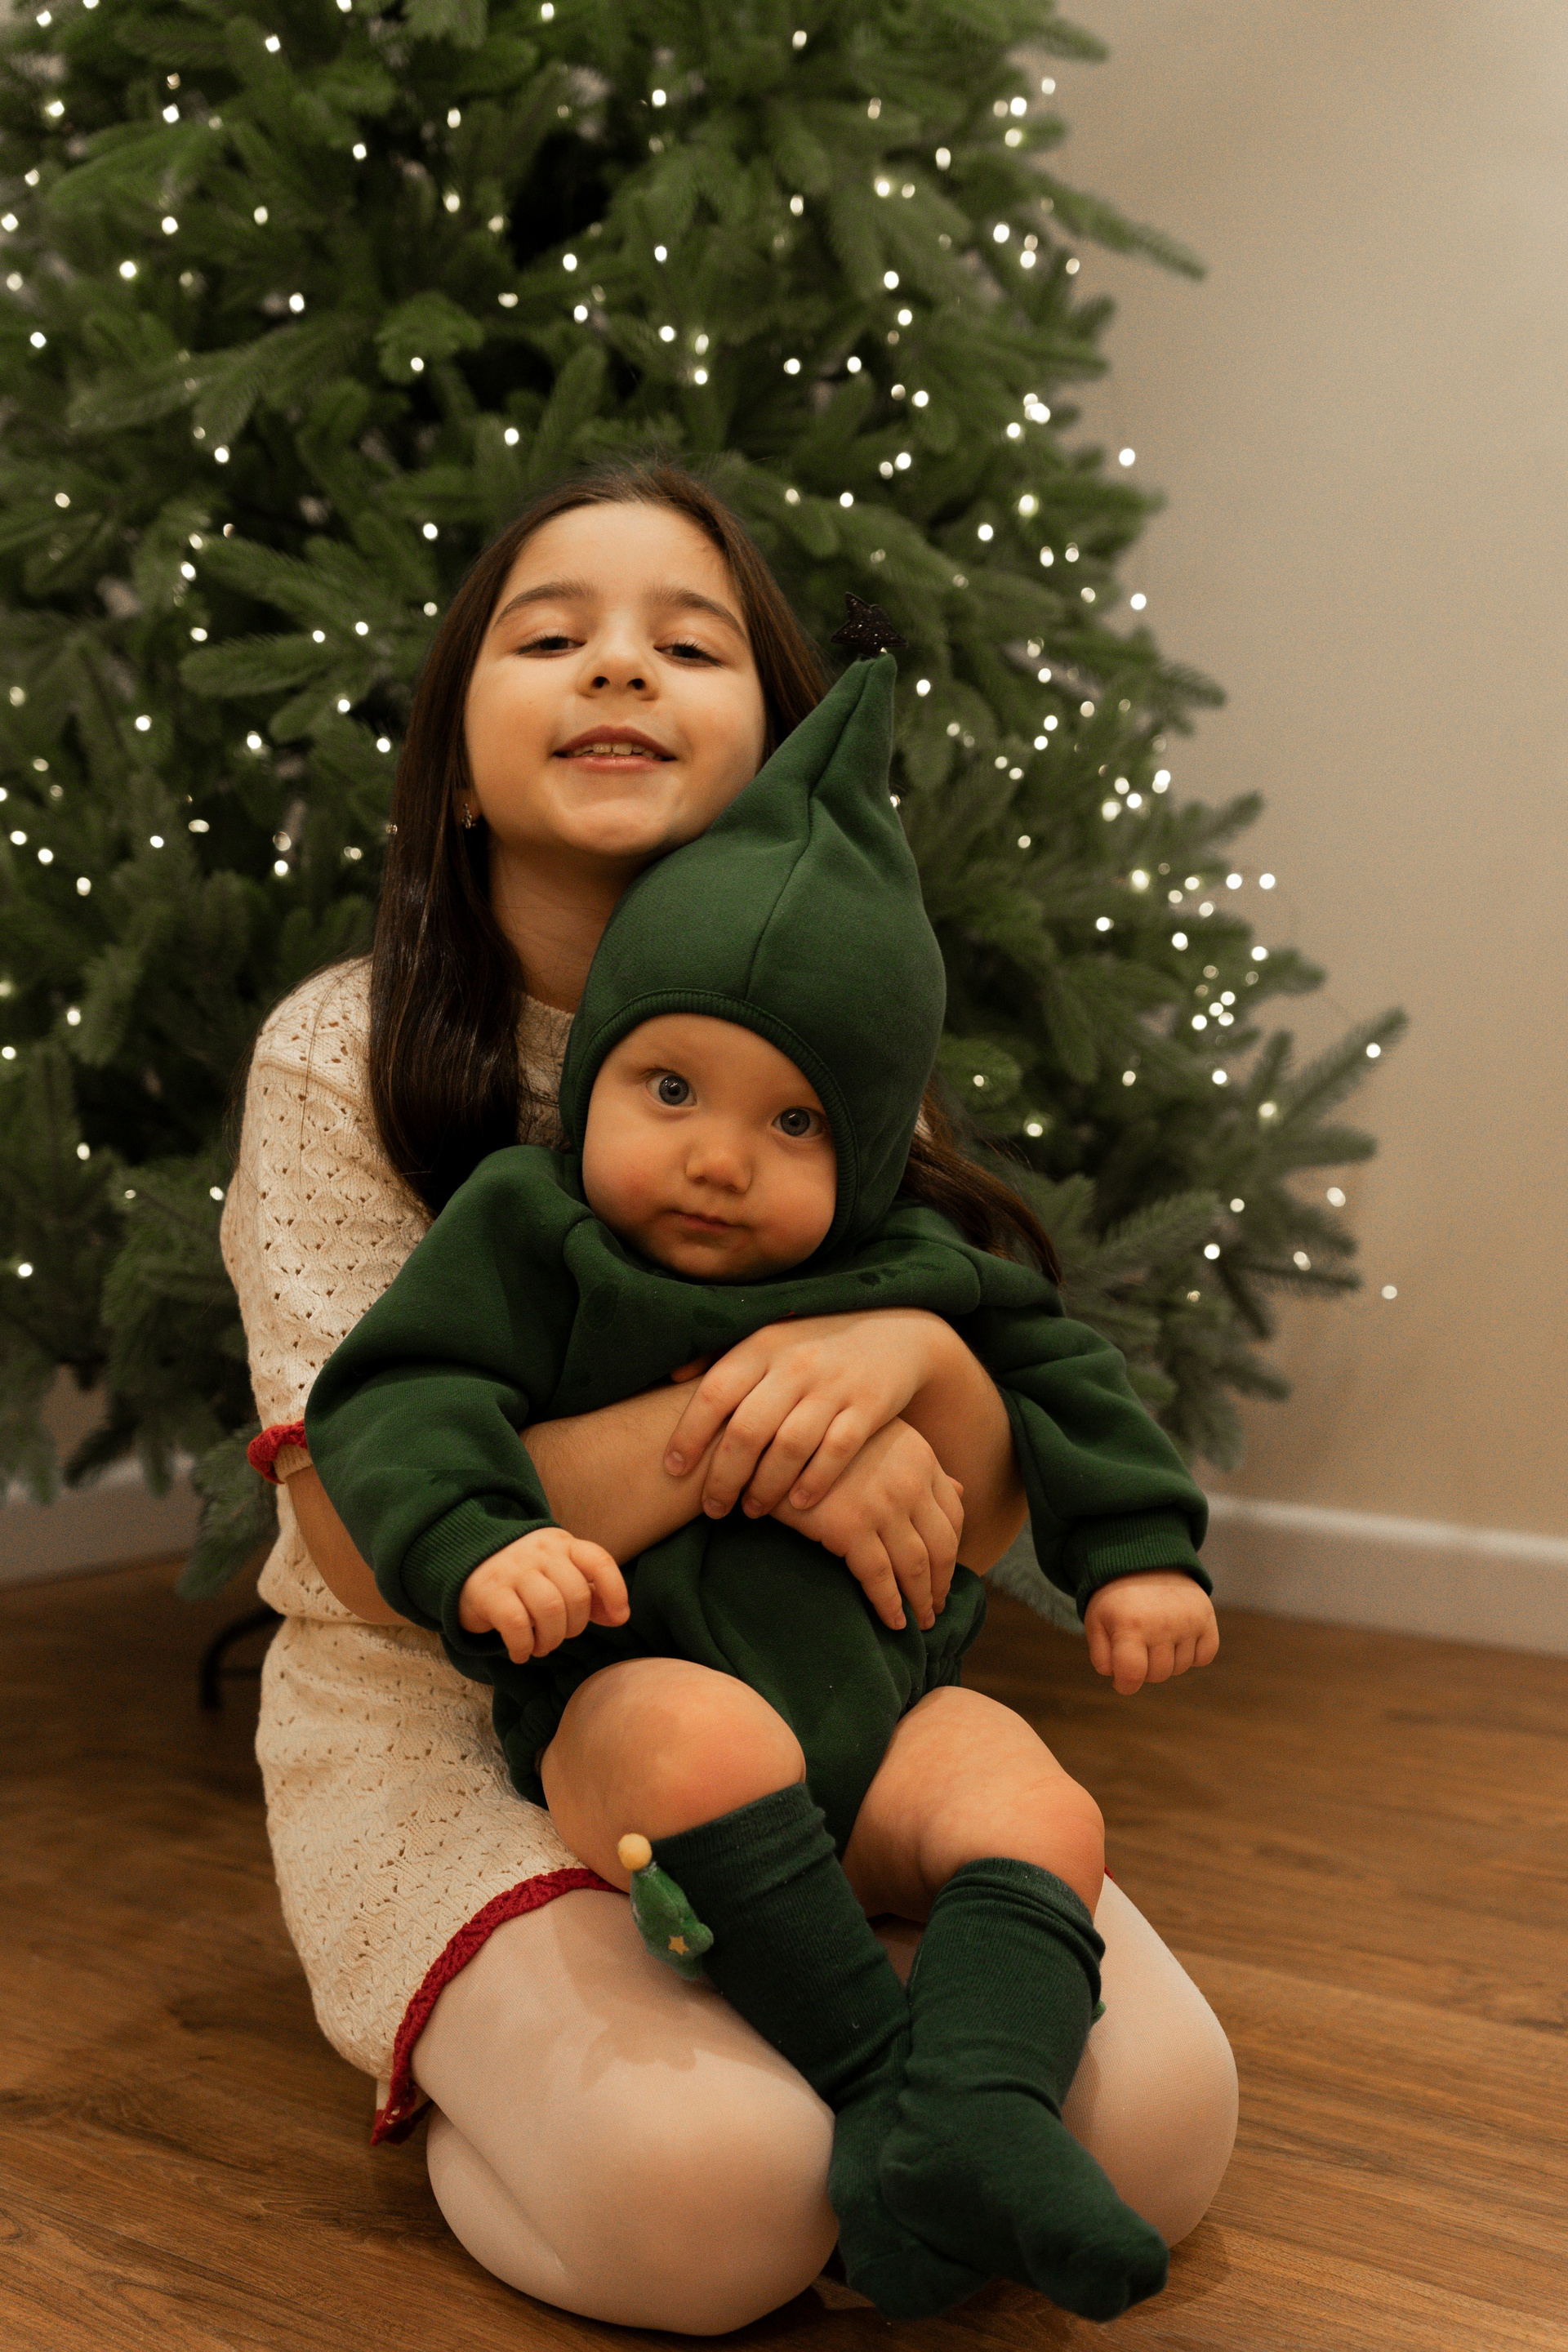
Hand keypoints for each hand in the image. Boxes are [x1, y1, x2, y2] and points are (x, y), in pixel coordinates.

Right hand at [457, 1527, 628, 1663]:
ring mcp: (513, 1569)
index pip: (598, 1561)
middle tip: (559, 1636)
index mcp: (561, 1544)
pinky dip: (524, 1646)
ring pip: (550, 1609)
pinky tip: (520, 1653)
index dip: (616, 1591)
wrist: (461, 1561)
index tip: (619, 1618)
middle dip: (574, 1627)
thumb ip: (588, 1592)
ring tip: (541, 1646)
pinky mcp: (488, 1591)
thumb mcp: (556, 1573)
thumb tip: (619, 1616)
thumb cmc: (522, 1575)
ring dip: (551, 1639)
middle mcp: (539, 1552)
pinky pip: (517, 1624)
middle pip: (576, 1594)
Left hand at [664, 1310, 954, 1519]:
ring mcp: (834, 1385)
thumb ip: (723, 1357)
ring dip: (766, 1487)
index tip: (674, 1468)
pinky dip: (815, 1482)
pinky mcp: (869, 1405)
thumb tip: (672, 1376)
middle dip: (724, 1477)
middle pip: (748, 1430)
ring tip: (752, 1510)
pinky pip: (837, 1451)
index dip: (689, 1433)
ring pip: (790, 1446)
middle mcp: (795, 1363)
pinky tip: (799, 1505)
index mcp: (763, 1345)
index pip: (715, 1392)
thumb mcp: (769, 1338)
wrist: (893, 1331)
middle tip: (713, 1508)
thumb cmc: (815, 1344)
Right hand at [771, 1418, 963, 1633]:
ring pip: (916, 1566)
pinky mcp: (850, 1528)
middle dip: (941, 1582)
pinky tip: (893, 1622)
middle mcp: (910, 1482)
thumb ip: (920, 1464)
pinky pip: (879, 1578)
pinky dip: (890, 1605)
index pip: (954, 1512)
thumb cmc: (824, 1437)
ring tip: (920, 1621)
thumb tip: (961, 1489)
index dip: (954, 1547)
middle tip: (936, 1607)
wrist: (773, 1436)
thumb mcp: (883, 1437)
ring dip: (921, 1600)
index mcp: (920, 1457)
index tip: (946, 1570)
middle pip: (943, 1545)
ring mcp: (882, 1506)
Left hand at [1083, 1571, 1218, 1695]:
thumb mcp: (1096, 1621)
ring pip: (1181, 1668)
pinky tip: (1178, 1637)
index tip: (1123, 1680)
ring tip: (1156, 1635)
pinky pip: (1204, 1657)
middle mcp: (1162, 1625)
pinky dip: (1193, 1654)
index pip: (1132, 1676)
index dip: (1126, 1685)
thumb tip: (1120, 1680)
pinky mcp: (1207, 1617)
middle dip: (1145, 1669)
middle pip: (1158, 1675)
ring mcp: (1188, 1622)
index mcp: (1130, 1626)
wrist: (1145, 1559)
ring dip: (1167, 1660)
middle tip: (1138, 1646)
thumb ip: (1101, 1656)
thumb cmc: (1117, 1598)